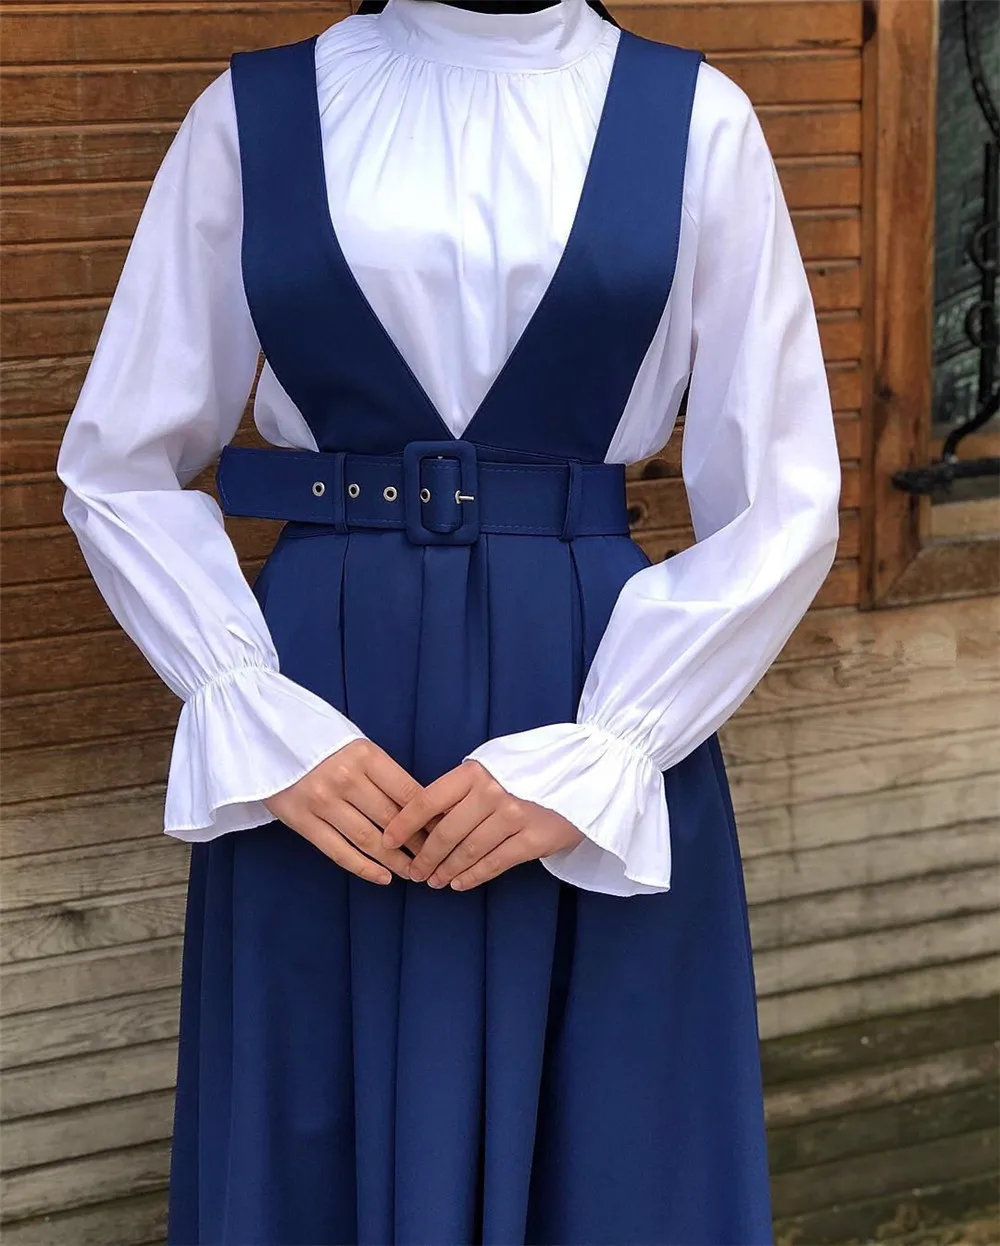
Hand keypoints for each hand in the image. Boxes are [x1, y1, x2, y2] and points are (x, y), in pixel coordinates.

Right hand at [264, 738, 425, 885]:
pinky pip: (338, 851)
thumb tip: (420, 804)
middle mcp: (345, 778)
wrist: (264, 736)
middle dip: (418, 844)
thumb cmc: (319, 741)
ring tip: (413, 873)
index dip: (430, 817)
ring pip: (368, 840)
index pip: (408, 792)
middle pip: (392, 819)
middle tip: (434, 860)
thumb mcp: (355, 745)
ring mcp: (321, 801)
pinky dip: (364, 868)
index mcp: (364, 754)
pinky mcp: (301, 820)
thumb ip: (382, 772)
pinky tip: (383, 878)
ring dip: (395, 861)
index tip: (445, 832)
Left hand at [382, 760, 583, 890]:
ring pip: (468, 851)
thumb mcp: (497, 763)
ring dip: (446, 870)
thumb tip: (429, 815)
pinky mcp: (534, 839)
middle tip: (415, 871)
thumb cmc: (535, 768)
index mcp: (477, 770)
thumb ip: (466, 784)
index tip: (388, 840)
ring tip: (434, 881)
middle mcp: (492, 792)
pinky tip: (460, 883)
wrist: (589, 771)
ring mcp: (514, 816)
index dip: (404, 823)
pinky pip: (495, 863)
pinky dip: (473, 876)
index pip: (428, 800)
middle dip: (425, 856)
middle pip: (445, 833)